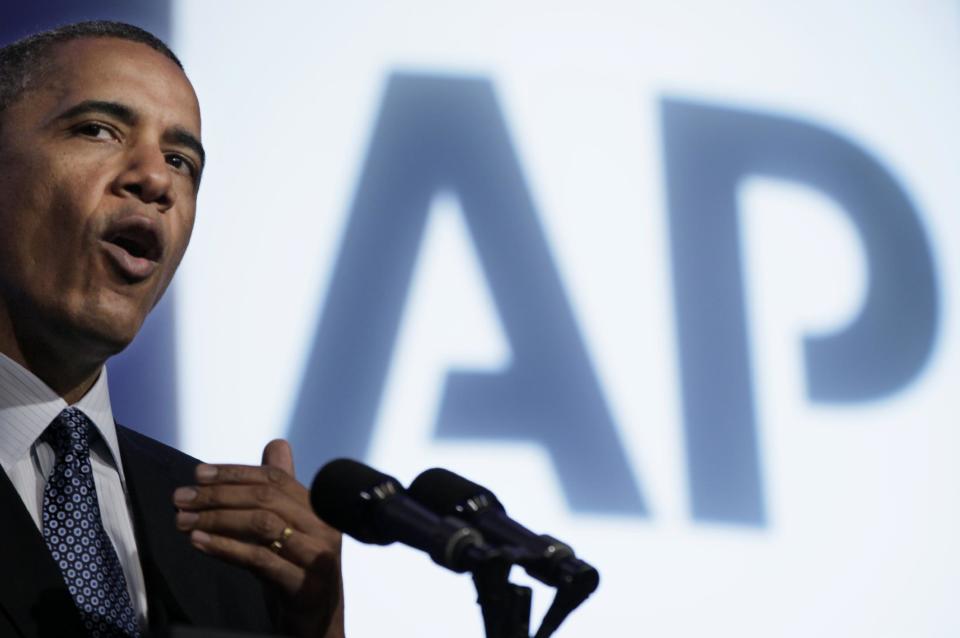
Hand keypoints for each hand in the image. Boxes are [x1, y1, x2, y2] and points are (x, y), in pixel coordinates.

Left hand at [173, 439, 344, 637]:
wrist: (316, 621)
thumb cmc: (297, 569)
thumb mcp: (289, 527)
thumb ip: (282, 489)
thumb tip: (277, 445)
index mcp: (319, 508)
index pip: (275, 478)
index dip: (234, 472)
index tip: (198, 474)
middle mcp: (323, 527)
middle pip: (266, 499)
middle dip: (217, 495)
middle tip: (181, 498)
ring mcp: (317, 556)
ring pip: (262, 525)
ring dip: (216, 520)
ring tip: (183, 521)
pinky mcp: (304, 585)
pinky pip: (260, 559)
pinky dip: (225, 549)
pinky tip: (199, 543)